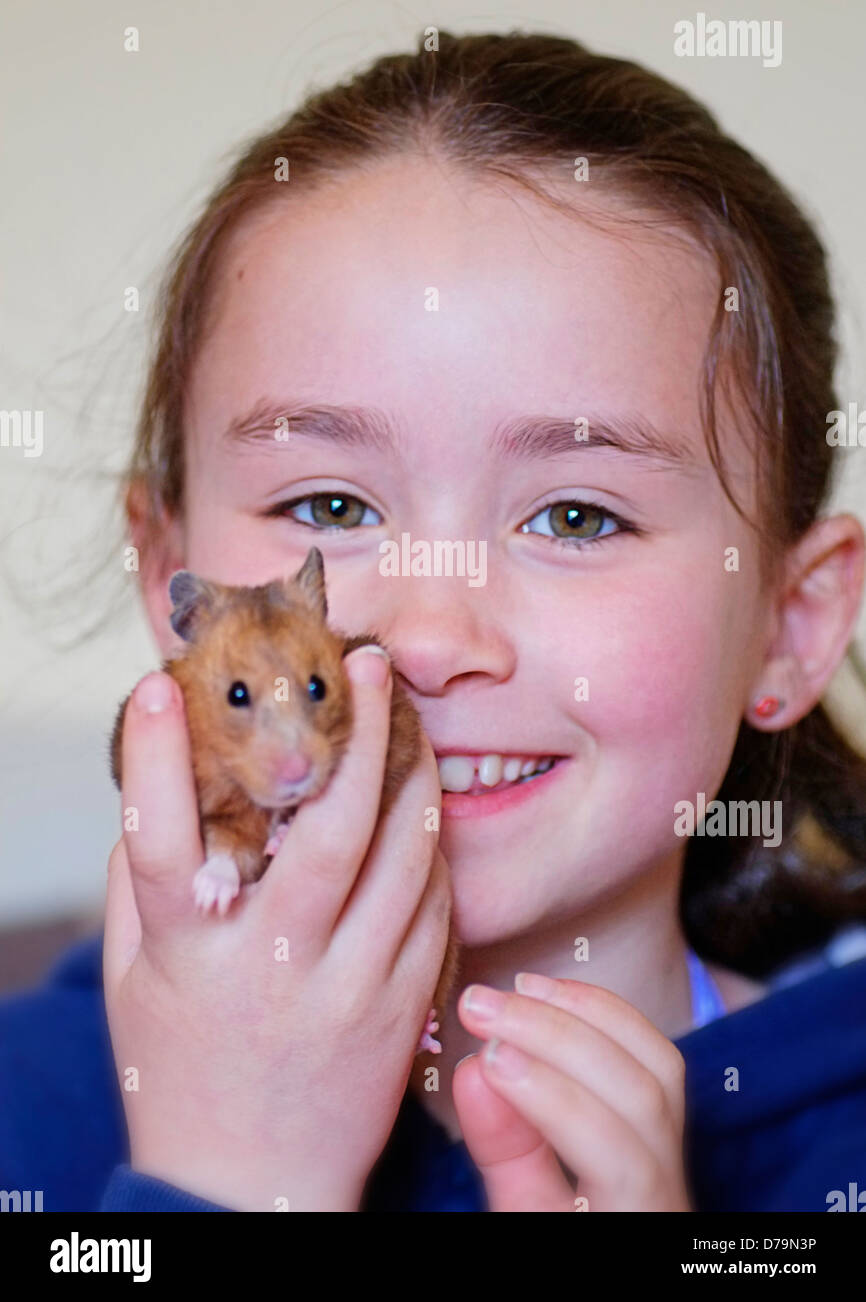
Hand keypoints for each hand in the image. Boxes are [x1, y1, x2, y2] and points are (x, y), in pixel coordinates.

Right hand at [103, 647, 449, 1211]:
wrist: (251, 1187)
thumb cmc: (183, 1068)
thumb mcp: (134, 980)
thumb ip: (143, 886)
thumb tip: (158, 786)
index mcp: (187, 957)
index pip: (161, 844)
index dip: (159, 759)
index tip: (165, 685)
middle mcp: (270, 967)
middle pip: (324, 833)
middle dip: (352, 734)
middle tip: (365, 661)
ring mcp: (347, 990)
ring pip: (400, 859)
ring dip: (410, 776)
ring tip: (408, 722)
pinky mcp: (401, 1008)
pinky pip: (435, 906)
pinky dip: (433, 847)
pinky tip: (424, 806)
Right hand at [453, 974, 692, 1211]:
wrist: (611, 1233)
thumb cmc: (562, 1239)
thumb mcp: (523, 1221)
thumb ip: (506, 1158)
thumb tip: (473, 1070)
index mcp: (641, 1223)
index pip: (620, 1161)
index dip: (557, 1103)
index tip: (486, 1059)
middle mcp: (675, 1185)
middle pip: (642, 1095)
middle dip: (557, 1038)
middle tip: (478, 1006)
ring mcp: (681, 1146)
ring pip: (659, 1062)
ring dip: (582, 1012)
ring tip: (514, 990)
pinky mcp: (670, 1111)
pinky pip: (654, 1050)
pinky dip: (602, 1011)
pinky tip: (550, 993)